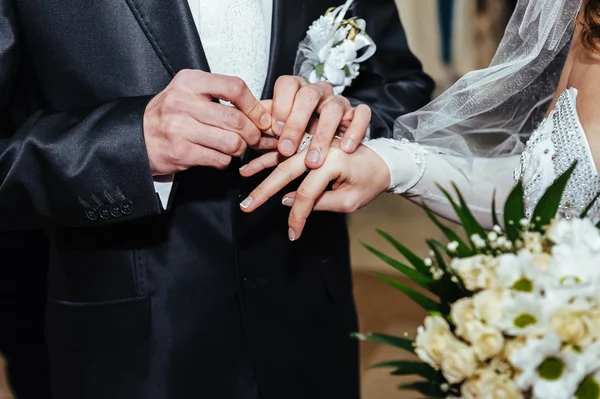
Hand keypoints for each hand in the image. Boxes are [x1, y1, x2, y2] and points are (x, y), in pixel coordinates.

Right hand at [144, 69, 271, 175]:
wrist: (138, 136)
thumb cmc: (169, 115)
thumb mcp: (191, 93)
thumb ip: (221, 97)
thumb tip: (261, 111)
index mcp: (189, 82)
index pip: (234, 87)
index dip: (254, 105)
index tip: (261, 117)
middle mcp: (183, 102)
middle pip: (236, 119)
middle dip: (252, 133)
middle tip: (255, 138)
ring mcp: (180, 128)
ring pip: (231, 142)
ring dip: (239, 149)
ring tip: (235, 147)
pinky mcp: (181, 152)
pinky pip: (219, 159)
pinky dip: (225, 160)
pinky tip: (218, 155)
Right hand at [239, 139, 389, 240]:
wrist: (384, 161)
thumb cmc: (370, 182)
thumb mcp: (351, 200)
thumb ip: (320, 202)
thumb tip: (287, 202)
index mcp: (334, 162)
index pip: (307, 193)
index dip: (297, 216)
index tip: (292, 233)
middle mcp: (321, 148)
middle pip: (287, 170)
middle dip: (265, 190)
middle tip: (247, 207)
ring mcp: (316, 142)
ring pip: (283, 154)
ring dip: (261, 167)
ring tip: (242, 178)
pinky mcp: (312, 141)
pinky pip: (287, 146)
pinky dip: (269, 154)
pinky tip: (253, 162)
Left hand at [268, 76, 370, 167]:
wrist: (330, 147)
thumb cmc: (300, 137)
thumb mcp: (280, 132)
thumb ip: (267, 129)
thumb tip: (250, 131)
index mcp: (297, 90)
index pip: (287, 84)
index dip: (280, 104)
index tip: (273, 129)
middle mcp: (319, 92)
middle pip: (309, 95)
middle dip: (296, 123)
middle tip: (286, 149)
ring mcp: (340, 102)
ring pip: (334, 108)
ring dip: (322, 136)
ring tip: (313, 161)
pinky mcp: (358, 113)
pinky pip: (362, 114)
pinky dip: (355, 131)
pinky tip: (346, 149)